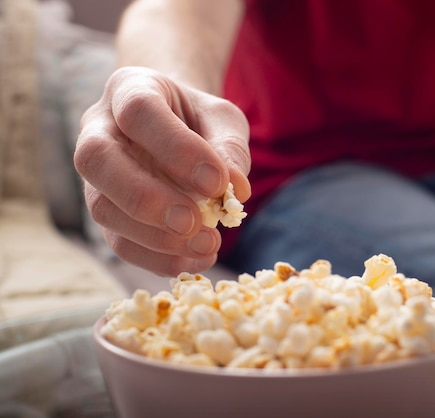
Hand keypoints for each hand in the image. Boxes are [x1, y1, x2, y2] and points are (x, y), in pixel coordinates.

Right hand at [74, 67, 250, 275]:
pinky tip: (195, 259)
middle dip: (148, 198)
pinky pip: (118, 241)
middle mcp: (98, 128)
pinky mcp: (107, 210)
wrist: (178, 128)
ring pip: (103, 208)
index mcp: (129, 88)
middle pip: (98, 160)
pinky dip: (157, 257)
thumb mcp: (223, 119)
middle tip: (195, 222)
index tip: (217, 182)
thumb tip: (235, 191)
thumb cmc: (200, 120)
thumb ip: (230, 148)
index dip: (176, 148)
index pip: (138, 111)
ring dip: (155, 237)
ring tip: (206, 245)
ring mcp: (96, 174)